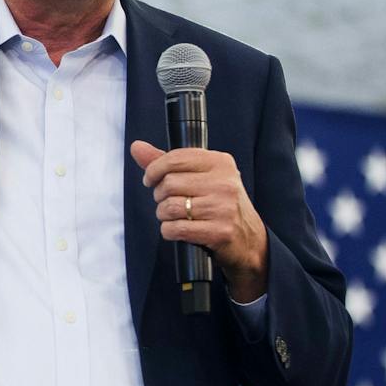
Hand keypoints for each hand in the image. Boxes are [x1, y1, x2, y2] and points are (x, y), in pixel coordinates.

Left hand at [129, 140, 268, 301]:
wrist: (248, 238)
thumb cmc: (218, 203)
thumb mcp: (199, 176)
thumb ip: (167, 162)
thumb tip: (137, 147)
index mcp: (220, 163)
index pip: (174, 159)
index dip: (153, 170)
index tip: (150, 179)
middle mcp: (224, 183)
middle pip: (168, 184)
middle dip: (160, 196)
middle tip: (169, 201)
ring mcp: (223, 207)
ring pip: (169, 207)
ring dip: (164, 215)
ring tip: (176, 216)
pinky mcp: (220, 231)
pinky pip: (175, 229)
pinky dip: (169, 231)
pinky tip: (178, 230)